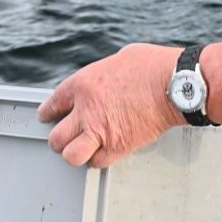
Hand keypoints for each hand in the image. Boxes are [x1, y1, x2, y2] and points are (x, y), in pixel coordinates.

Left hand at [37, 43, 183, 166]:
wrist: (174, 85)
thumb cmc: (153, 67)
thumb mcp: (119, 59)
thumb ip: (104, 74)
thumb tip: (106, 80)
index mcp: (83, 84)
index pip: (54, 103)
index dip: (47, 113)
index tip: (47, 117)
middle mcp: (86, 109)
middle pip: (56, 136)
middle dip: (59, 139)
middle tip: (65, 138)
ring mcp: (100, 130)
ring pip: (70, 155)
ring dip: (74, 154)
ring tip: (81, 150)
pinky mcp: (118, 146)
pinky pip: (97, 162)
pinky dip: (98, 160)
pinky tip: (102, 153)